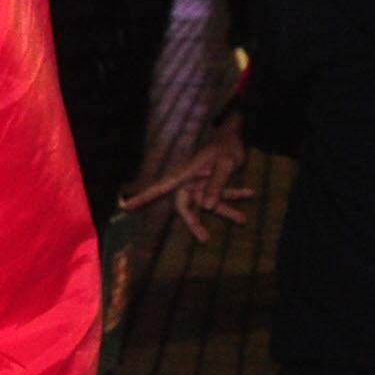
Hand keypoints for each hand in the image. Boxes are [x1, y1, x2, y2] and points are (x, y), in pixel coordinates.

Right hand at [122, 122, 252, 243]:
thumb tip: (207, 207)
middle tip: (205, 239)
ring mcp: (201, 184)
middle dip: (194, 223)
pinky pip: (221, 194)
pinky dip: (235, 196)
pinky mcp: (212, 184)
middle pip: (185, 206)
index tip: (125, 205)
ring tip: (242, 219)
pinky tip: (250, 194)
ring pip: (208, 203)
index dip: (143, 197)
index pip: (159, 188)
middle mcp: (189, 182)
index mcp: (184, 174)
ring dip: (226, 211)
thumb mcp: (224, 164)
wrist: (236, 135)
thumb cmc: (226, 146)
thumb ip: (216, 185)